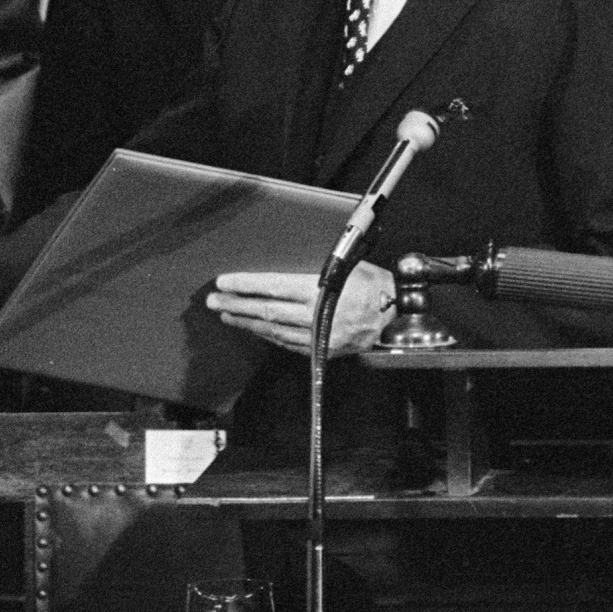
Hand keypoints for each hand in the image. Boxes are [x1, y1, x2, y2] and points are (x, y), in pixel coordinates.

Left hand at [205, 262, 397, 357]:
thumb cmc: (372, 282)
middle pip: (267, 310)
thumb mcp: (346, 263)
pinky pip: (290, 344)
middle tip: (213, 300)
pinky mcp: (325, 350)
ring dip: (247, 322)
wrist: (398, 313)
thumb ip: (314, 266)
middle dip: (237, 305)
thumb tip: (281, 260)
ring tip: (227, 314)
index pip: (273, 286)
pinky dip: (269, 336)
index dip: (245, 285)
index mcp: (321, 289)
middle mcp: (318, 315)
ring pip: (275, 330)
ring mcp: (321, 336)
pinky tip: (254, 329)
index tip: (224, 282)